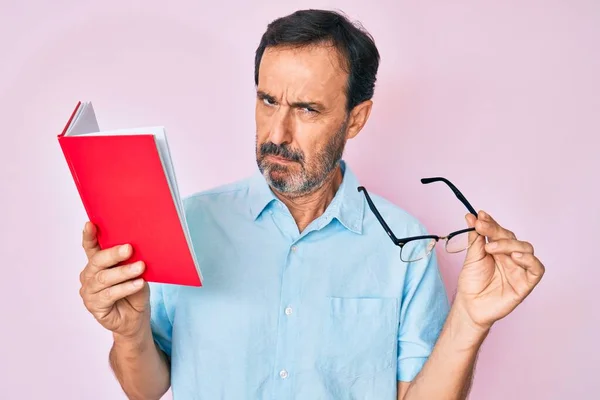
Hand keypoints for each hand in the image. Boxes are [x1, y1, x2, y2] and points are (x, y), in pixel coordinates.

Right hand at [78, 222, 149, 337]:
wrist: (136, 318)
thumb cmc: (135, 291)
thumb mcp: (136, 272)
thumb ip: (131, 260)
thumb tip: (138, 248)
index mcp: (97, 263)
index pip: (90, 247)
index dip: (89, 236)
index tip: (90, 224)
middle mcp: (89, 275)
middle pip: (97, 261)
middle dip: (113, 254)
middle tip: (129, 248)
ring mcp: (89, 291)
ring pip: (104, 279)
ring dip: (124, 272)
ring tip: (140, 267)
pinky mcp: (94, 306)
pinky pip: (110, 295)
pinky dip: (126, 288)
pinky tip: (138, 283)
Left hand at [455, 211, 544, 330]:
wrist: (469, 306)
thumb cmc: (471, 283)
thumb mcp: (471, 257)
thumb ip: (475, 238)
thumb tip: (471, 216)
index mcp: (498, 249)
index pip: (499, 231)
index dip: (491, 223)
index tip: (480, 216)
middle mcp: (511, 257)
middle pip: (512, 238)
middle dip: (496, 231)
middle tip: (481, 228)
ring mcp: (519, 269)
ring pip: (526, 249)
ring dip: (510, 244)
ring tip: (492, 247)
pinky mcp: (526, 283)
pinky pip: (537, 269)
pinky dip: (529, 260)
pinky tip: (515, 256)